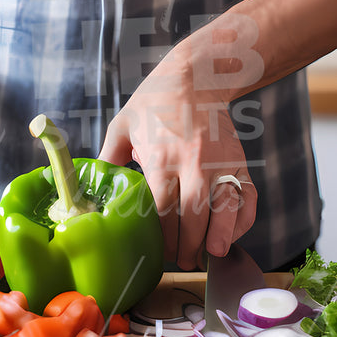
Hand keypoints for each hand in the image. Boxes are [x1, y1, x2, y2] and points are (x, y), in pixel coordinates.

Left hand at [98, 53, 257, 269]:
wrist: (198, 74)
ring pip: (223, 211)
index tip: (157, 252)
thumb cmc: (155, 101)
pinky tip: (232, 234)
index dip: (160, 238)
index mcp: (160, 157)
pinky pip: (247, 197)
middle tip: (182, 261)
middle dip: (187, 247)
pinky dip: (243, 219)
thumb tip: (89, 190)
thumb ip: (108, 160)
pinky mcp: (239, 161)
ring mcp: (220, 163)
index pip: (160, 210)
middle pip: (192, 217)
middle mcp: (192, 163)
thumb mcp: (122, 125)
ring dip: (217, 239)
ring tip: (208, 256)